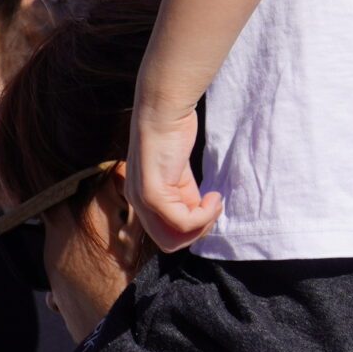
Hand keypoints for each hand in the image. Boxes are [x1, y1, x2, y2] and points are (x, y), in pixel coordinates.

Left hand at [128, 104, 220, 251]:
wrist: (163, 107)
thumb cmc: (172, 132)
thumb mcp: (179, 171)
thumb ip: (184, 195)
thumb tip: (199, 215)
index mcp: (141, 198)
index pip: (164, 235)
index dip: (191, 229)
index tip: (208, 207)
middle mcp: (137, 202)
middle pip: (168, 244)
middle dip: (198, 233)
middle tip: (213, 209)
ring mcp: (143, 200)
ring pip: (174, 239)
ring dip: (202, 226)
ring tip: (214, 203)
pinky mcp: (153, 193)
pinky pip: (183, 221)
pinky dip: (204, 215)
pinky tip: (214, 196)